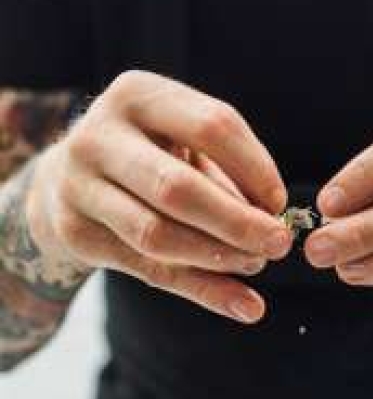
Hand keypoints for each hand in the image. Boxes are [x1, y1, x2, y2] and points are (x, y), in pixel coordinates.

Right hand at [27, 71, 292, 323]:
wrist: (66, 178)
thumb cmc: (148, 155)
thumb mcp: (184, 144)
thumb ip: (227, 174)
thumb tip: (272, 220)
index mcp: (139, 95)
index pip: (213, 127)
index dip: (256, 168)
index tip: (280, 203)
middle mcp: (99, 136)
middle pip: (178, 188)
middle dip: (238, 222)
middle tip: (279, 244)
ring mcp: (77, 185)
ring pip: (157, 235)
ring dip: (218, 257)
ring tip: (257, 263)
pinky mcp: (73, 232)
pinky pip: (147, 270)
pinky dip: (203, 290)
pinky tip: (244, 303)